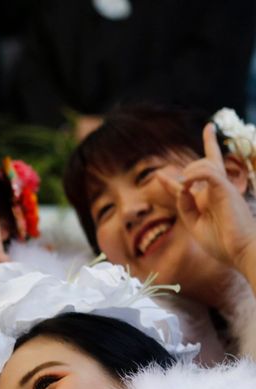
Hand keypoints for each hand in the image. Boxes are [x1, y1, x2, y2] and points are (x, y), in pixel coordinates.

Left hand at [157, 123, 255, 274]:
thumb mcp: (194, 224)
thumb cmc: (221, 242)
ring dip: (190, 170)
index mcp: (210, 199)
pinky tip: (187, 183)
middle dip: (210, 143)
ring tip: (183, 182)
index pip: (195, 181)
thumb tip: (181, 186)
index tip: (159, 176)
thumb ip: (184, 206)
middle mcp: (218, 190)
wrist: (240, 252)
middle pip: (211, 161)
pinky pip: (209, 172)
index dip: (175, 177)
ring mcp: (223, 188)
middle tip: (210, 127)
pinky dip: (195, 174)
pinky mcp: (227, 190)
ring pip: (206, 164)